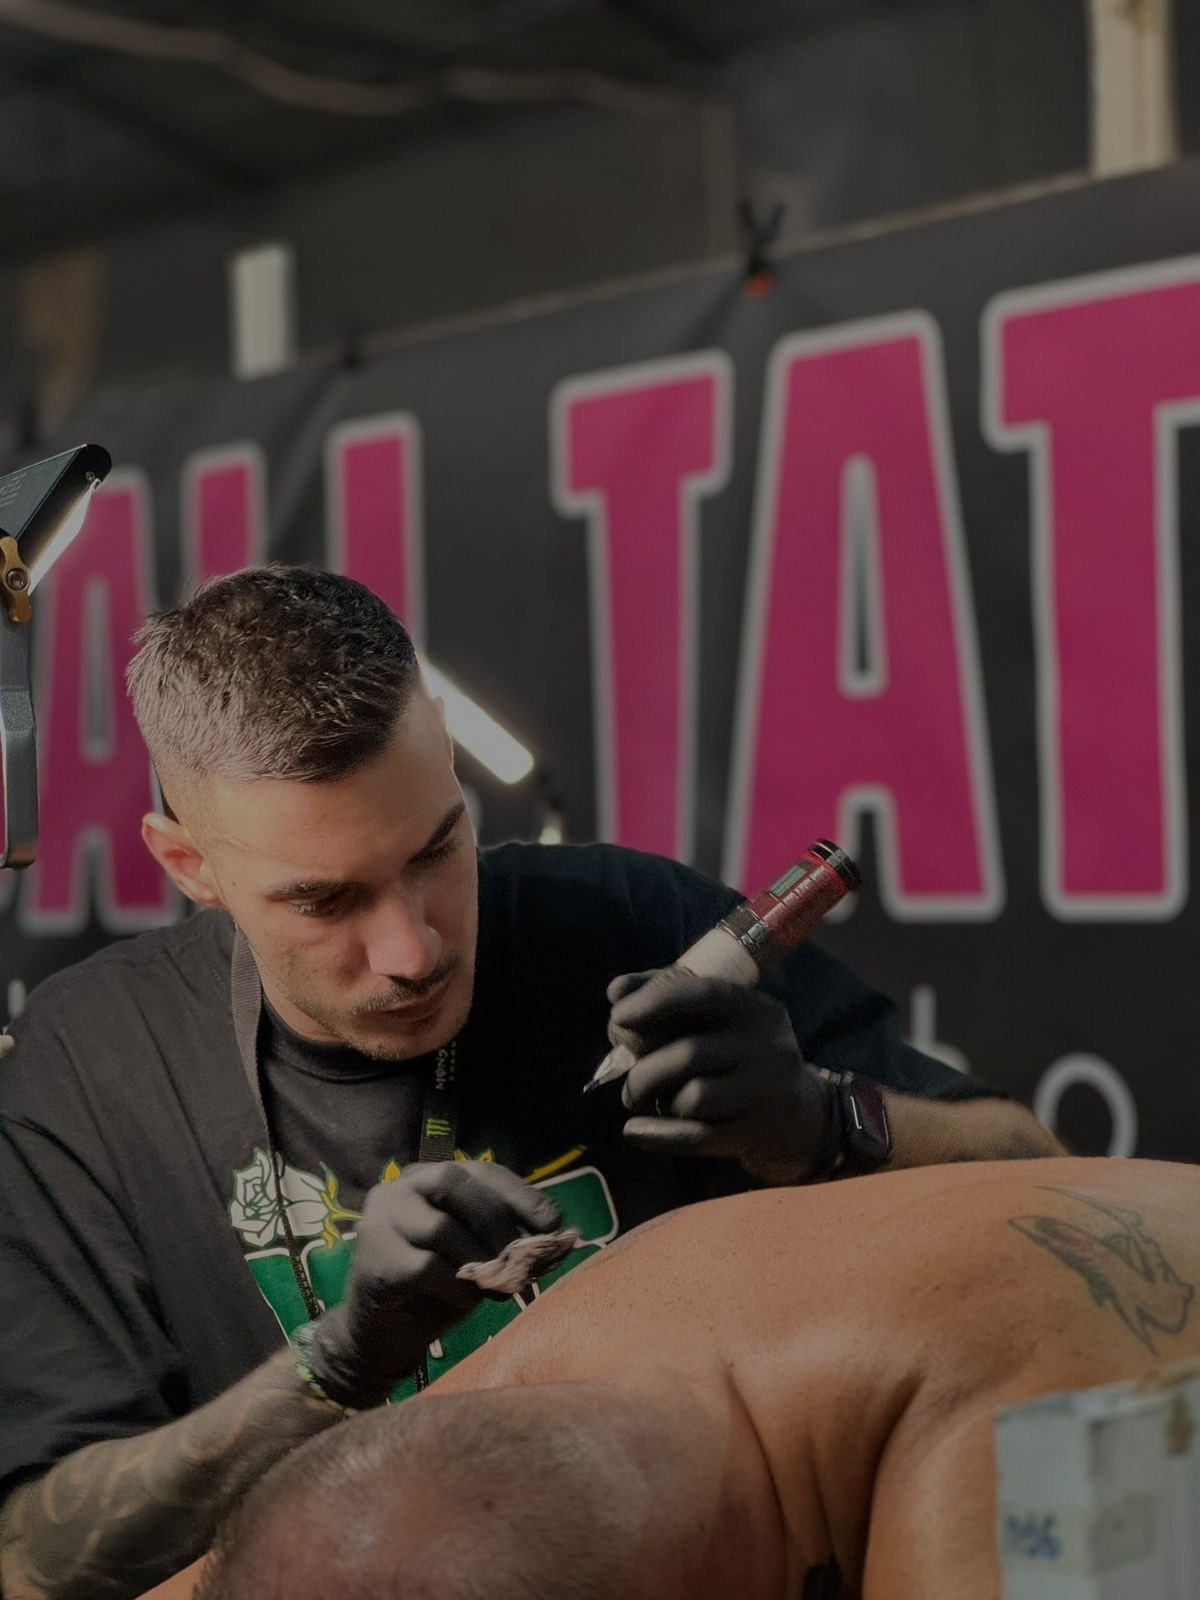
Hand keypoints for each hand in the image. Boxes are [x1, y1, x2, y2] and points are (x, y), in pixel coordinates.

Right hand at [307, 1161, 561, 1406]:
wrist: (381, 1337)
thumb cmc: (436, 1290)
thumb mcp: (480, 1257)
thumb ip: (509, 1239)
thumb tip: (564, 1234)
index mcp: (429, 1177)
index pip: (481, 1170)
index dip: (521, 1194)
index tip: (554, 1223)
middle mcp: (400, 1188)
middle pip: (455, 1183)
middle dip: (497, 1220)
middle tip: (520, 1257)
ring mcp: (381, 1221)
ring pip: (442, 1227)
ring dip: (479, 1260)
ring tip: (495, 1287)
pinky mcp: (375, 1261)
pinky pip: (426, 1267)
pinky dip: (456, 1287)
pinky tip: (463, 1301)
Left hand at [607, 970, 836, 1185]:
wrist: (798, 1112)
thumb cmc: (738, 1053)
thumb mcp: (715, 1018)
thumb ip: (664, 995)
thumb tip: (616, 991)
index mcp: (754, 1008)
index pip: (701, 993)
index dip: (654, 1001)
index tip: (617, 1015)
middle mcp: (767, 1046)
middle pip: (689, 1054)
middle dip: (643, 1069)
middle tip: (630, 1082)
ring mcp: (767, 1092)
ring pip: (692, 1097)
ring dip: (657, 1100)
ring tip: (649, 1100)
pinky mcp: (757, 1132)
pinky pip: (697, 1137)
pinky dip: (657, 1135)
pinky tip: (633, 1131)